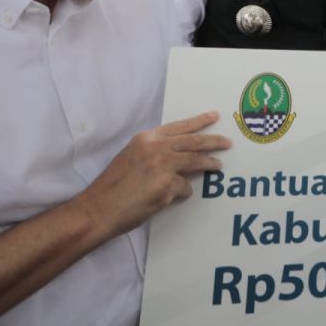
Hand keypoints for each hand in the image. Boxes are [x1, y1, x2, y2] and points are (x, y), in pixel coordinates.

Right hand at [72, 111, 230, 239]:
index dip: (198, 121)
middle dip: (213, 141)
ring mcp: (163, 165)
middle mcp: (156, 147)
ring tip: (218, 166)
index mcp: (146, 138)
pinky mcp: (167, 185)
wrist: (98, 208)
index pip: (179, 127)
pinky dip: (182, 193)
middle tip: (227, 142)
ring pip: (196, 161)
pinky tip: (172, 197)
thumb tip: (177, 156)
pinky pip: (184, 188)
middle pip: (194, 142)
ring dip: (210, 164)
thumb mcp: (131, 157)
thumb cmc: (112, 187)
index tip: (214, 116)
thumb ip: (153, 152)